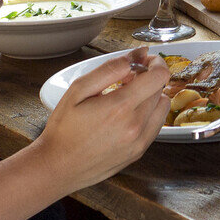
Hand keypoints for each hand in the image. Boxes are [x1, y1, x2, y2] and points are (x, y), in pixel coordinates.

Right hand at [33, 48, 169, 190]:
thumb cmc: (64, 128)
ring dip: (151, 96)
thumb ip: (111, 68)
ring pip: (162, 107)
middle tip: (126, 79)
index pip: (159, 76)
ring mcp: (140, 141)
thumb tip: (140, 54)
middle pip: (161, 89)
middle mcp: (136, 126)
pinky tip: (127, 115)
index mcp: (120, 107)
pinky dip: (148, 114)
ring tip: (127, 98)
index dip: (155, 63)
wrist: (58, 166)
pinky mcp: (139, 152)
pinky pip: (156, 125)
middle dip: (148, 78)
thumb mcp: (79, 89)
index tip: (143, 61)